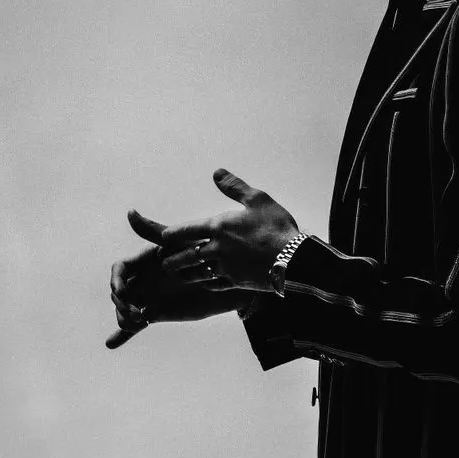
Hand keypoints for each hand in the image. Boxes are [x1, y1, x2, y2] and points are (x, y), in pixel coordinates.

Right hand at [106, 211, 249, 349]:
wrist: (222, 279)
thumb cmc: (201, 253)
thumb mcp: (177, 242)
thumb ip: (153, 230)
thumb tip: (130, 212)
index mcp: (143, 262)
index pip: (119, 271)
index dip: (116, 281)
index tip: (123, 290)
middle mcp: (141, 280)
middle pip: (117, 293)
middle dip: (121, 303)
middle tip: (137, 312)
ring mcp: (146, 298)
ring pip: (123, 310)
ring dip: (123, 318)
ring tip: (139, 321)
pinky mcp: (154, 314)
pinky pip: (134, 326)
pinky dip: (121, 335)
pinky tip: (111, 343)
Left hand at [158, 168, 300, 291]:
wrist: (294, 259)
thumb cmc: (277, 226)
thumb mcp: (258, 199)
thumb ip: (235, 187)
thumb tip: (217, 173)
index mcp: (219, 227)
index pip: (185, 230)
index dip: (171, 233)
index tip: (164, 236)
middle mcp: (216, 249)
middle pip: (186, 256)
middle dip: (173, 260)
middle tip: (165, 263)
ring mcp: (225, 268)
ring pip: (196, 273)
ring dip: (186, 274)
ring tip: (180, 275)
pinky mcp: (235, 282)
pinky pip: (214, 285)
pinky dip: (206, 284)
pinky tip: (205, 284)